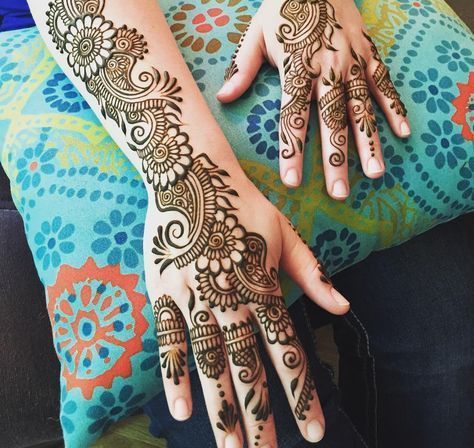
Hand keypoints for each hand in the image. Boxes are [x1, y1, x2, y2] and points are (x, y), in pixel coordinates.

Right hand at [144, 166, 349, 447]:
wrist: (192, 173)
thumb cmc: (242, 202)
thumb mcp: (285, 232)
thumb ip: (312, 272)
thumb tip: (344, 305)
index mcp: (263, 284)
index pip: (287, 349)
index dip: (302, 392)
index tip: (313, 431)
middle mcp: (231, 298)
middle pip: (248, 368)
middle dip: (260, 418)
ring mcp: (195, 297)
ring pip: (210, 363)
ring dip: (220, 410)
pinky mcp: (164, 291)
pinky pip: (168, 341)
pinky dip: (174, 375)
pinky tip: (181, 410)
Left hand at [217, 0, 410, 198]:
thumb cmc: (280, 8)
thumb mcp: (254, 35)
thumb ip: (241, 70)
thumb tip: (222, 99)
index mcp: (296, 65)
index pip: (292, 115)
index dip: (291, 149)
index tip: (292, 180)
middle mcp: (327, 67)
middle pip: (331, 119)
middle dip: (335, 158)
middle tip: (339, 193)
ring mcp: (352, 61)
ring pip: (361, 107)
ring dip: (368, 142)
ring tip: (374, 174)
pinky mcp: (369, 53)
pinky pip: (384, 83)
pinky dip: (394, 107)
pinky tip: (402, 134)